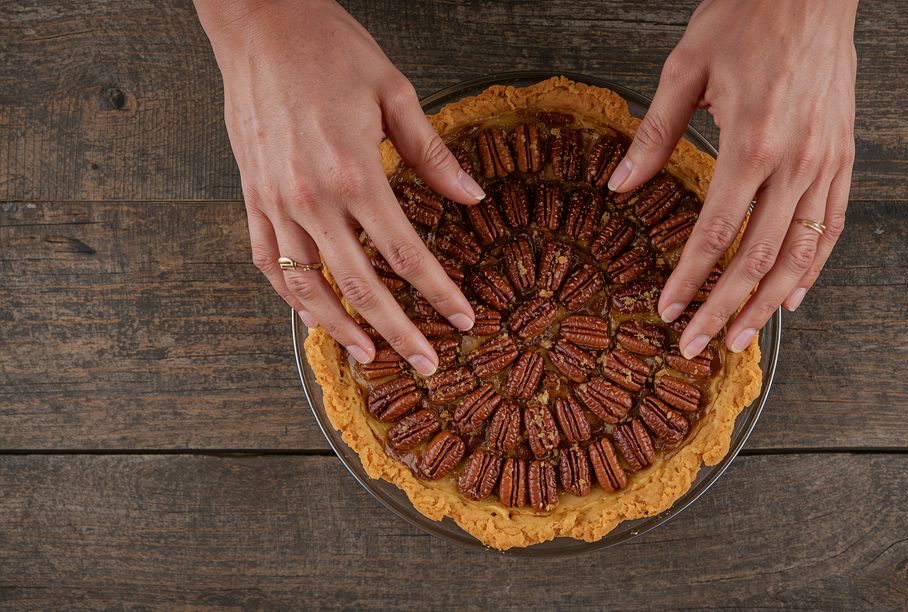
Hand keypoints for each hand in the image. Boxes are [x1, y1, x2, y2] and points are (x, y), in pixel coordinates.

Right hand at [195, 0, 485, 374]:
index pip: (406, 253)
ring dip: (340, 327)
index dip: (437, 293)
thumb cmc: (328, 49)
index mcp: (356, 173)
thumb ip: (433, 154)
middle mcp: (312, 197)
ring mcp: (276, 200)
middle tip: (425, 363)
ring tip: (368, 354)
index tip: (461, 320)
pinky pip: (267, 260)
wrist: (260, 21)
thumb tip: (471, 196)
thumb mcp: (395, 94)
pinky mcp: (251, 195)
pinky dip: (290, 295)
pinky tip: (312, 315)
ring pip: (308, 285)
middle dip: (398, 330)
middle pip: (360, 285)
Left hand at [608, 0, 856, 357]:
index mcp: (750, 142)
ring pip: (800, 253)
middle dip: (723, 309)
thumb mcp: (685, 68)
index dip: (689, 280)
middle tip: (697, 346)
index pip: (715, 234)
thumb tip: (620, 186)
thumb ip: (655, 135)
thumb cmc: (747, 16)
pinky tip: (794, 295)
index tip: (667, 311)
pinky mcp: (845, 155)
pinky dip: (814, 266)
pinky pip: (832, 224)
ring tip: (741, 338)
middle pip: (757, 258)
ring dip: (769, 304)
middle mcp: (794, 161)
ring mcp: (826, 162)